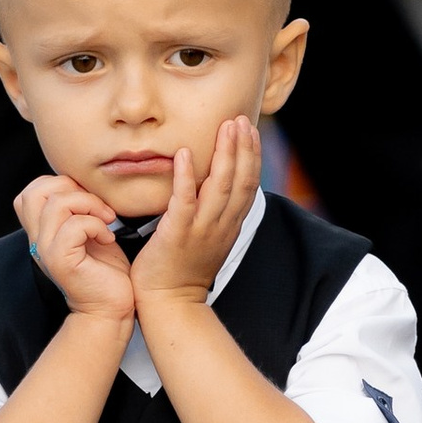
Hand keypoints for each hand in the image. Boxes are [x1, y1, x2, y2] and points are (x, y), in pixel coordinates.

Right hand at [16, 172, 135, 324]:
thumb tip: (82, 184)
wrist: (109, 308)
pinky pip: (74, 226)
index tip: (88, 202)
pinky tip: (107, 239)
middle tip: (98, 209)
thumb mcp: (87, 232)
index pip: (32, 190)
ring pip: (56, 204)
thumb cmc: (104, 271)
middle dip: (74, 189)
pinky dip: (97, 226)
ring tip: (106, 221)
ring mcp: (45, 250)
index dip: (61, 185)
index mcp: (41, 230)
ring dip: (89, 205)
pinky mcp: (60, 261)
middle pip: (36, 190)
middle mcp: (37, 239)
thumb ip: (76, 211)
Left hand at [129, 118, 261, 308]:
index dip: (251, 156)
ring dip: (224, 154)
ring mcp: (201, 229)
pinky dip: (186, 176)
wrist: (169, 302)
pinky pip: (184, 200)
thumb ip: (214, 213)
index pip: (247, 185)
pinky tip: (184, 153)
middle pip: (240, 181)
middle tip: (241, 119)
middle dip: (243, 148)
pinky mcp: (177, 233)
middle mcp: (221, 225)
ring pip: (219, 187)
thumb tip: (213, 186)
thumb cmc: (183, 269)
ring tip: (225, 127)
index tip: (249, 130)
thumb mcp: (209, 239)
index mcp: (229, 225)